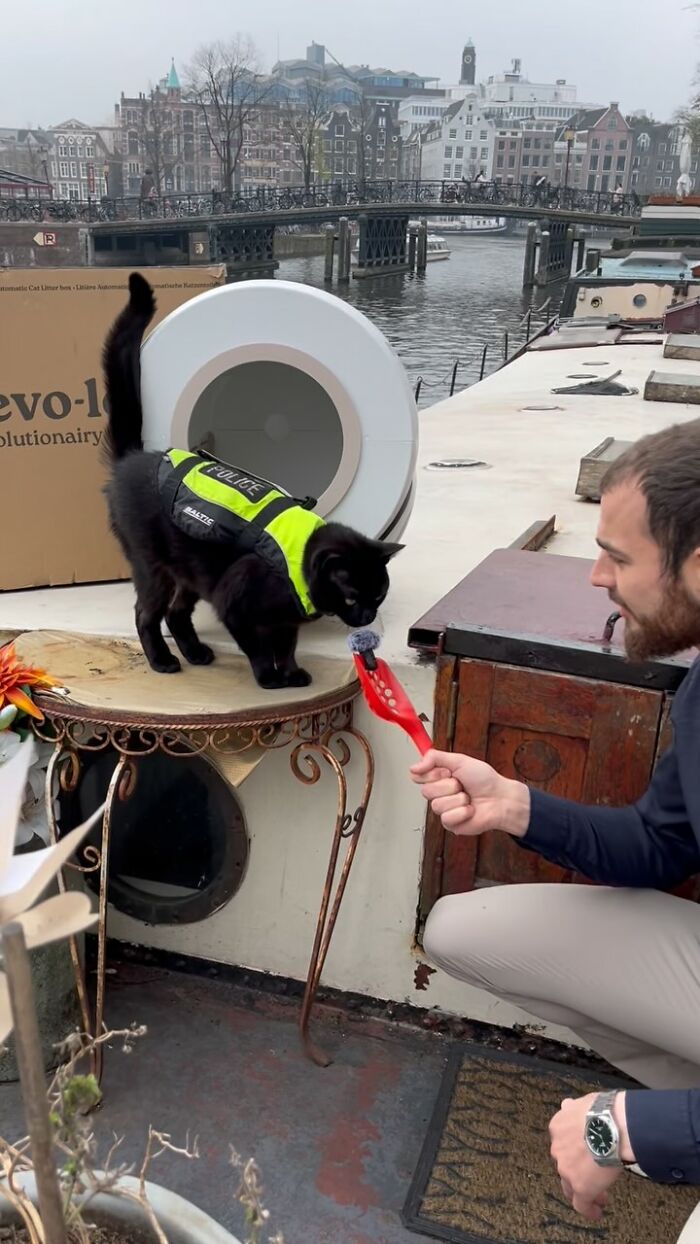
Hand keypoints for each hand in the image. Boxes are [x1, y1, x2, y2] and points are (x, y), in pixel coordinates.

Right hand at [410, 749, 529, 836]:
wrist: (501, 799)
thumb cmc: (485, 780)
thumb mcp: (460, 760)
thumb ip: (434, 758)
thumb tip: (414, 766)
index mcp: (439, 777)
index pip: (418, 776)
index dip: (431, 774)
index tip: (446, 771)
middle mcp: (440, 793)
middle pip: (426, 791)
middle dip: (448, 786)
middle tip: (461, 784)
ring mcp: (444, 809)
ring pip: (437, 805)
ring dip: (457, 799)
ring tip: (468, 798)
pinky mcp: (450, 824)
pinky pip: (446, 818)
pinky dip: (462, 812)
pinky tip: (470, 810)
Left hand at [549, 1093, 632, 1219]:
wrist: (611, 1125)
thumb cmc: (604, 1110)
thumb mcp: (583, 1102)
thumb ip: (573, 1108)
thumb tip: (568, 1105)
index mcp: (558, 1127)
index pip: (562, 1142)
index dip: (573, 1149)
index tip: (582, 1154)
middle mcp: (558, 1149)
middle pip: (564, 1164)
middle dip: (576, 1170)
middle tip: (590, 1175)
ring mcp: (567, 1170)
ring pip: (570, 1185)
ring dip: (583, 1189)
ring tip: (597, 1196)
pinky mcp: (581, 1187)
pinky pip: (581, 1204)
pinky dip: (589, 1209)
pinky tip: (596, 1212)